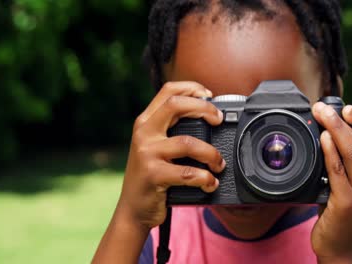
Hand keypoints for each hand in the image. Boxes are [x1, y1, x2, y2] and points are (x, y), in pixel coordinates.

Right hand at [116, 81, 225, 229]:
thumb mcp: (156, 146)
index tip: (209, 96)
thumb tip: (210, 117)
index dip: (192, 87)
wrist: (132, 209)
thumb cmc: (152, 175)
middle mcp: (144, 133)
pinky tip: (210, 183)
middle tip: (219, 120)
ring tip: (219, 164)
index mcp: (146, 122)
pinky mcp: (153, 175)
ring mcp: (147, 153)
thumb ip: (173, 130)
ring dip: (211, 153)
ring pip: (188, 143)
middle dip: (204, 108)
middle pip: (176, 104)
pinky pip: (188, 173)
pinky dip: (205, 179)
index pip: (168, 90)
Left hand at [311, 102, 351, 262]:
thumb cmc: (341, 213)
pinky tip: (322, 138)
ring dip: (334, 129)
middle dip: (342, 119)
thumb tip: (327, 132)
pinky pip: (337, 171)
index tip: (347, 107)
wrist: (340, 248)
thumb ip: (346, 163)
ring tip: (319, 115)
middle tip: (322, 107)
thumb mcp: (351, 186)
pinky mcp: (347, 204)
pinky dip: (329, 151)